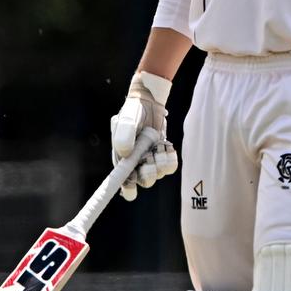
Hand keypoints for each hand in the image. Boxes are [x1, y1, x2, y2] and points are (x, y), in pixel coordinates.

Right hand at [111, 71, 177, 199]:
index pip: (122, 183)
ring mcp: (150, 161)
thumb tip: (125, 154)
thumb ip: (124, 134)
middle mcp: (135, 164)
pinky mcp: (162, 156)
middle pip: (143, 183)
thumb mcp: (125, 120)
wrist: (148, 103)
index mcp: (121, 160)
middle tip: (148, 157)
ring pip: (158, 174)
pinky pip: (169, 167)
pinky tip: (165, 146)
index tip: (132, 184)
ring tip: (157, 145)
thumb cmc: (133, 112)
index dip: (127, 188)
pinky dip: (169, 158)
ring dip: (159, 162)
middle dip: (148, 173)